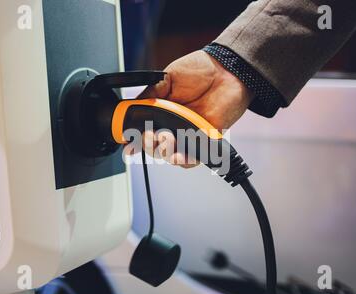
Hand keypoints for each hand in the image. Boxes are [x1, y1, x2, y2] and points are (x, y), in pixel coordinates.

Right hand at [128, 50, 253, 167]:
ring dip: (165, 153)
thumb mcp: (168, 76)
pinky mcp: (204, 140)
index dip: (133, 139)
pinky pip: (192, 158)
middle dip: (148, 145)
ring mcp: (188, 134)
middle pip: (153, 146)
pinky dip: (185, 160)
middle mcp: (172, 124)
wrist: (228, 71)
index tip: (128, 143)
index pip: (142, 129)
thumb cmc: (201, 70)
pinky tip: (181, 155)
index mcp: (161, 110)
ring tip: (168, 140)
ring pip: (170, 155)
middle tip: (152, 135)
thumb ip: (152, 93)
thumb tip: (134, 106)